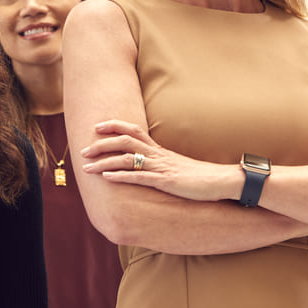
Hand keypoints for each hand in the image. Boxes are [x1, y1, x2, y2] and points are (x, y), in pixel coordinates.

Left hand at [81, 119, 237, 200]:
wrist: (223, 181)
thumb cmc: (202, 177)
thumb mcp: (179, 167)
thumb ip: (164, 165)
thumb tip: (149, 167)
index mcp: (161, 150)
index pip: (134, 130)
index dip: (114, 126)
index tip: (97, 127)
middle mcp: (159, 155)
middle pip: (125, 141)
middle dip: (102, 144)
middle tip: (83, 149)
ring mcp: (162, 167)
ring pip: (127, 159)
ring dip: (104, 162)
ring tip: (86, 167)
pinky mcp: (166, 181)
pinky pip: (139, 177)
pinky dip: (120, 177)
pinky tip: (106, 179)